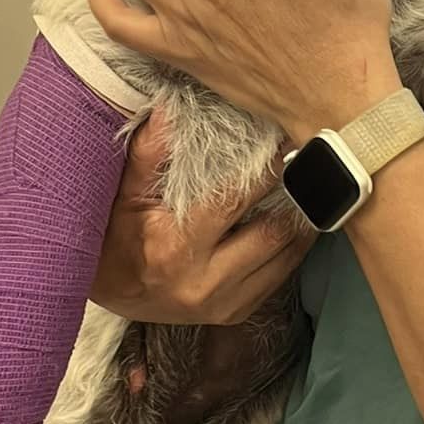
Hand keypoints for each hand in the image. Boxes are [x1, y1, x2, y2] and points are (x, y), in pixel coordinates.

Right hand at [91, 109, 313, 324]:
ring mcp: (223, 304)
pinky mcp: (235, 314)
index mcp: (175, 248)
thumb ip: (149, 153)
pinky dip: (290, 250)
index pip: (234, 201)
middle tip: (313, 167)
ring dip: (301, 224)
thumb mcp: (125, 195)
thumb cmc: (115, 239)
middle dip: (295, 198)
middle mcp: (204, 282)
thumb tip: (168, 109)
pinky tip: (295, 224)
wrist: (110, 295)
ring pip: (285, 259)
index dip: (266, 172)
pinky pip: (278, 279)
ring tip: (313, 192)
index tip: (289, 145)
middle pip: (272, 234)